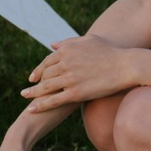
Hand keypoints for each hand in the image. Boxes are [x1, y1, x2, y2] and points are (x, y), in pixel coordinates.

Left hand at [23, 35, 139, 112]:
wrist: (125, 66)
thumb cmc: (110, 52)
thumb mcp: (88, 40)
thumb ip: (68, 42)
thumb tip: (51, 45)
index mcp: (66, 50)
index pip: (47, 61)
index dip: (39, 70)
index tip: (33, 77)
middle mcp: (65, 63)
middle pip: (45, 74)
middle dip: (35, 83)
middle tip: (27, 90)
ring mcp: (69, 78)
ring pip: (45, 88)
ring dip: (33, 94)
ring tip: (25, 98)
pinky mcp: (75, 93)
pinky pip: (53, 100)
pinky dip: (41, 105)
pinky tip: (32, 109)